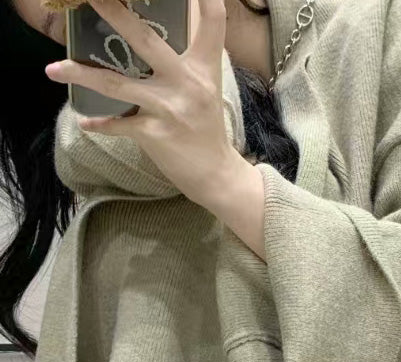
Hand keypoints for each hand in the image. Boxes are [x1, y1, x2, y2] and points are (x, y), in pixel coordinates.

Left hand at [45, 0, 234, 210]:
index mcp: (203, 67)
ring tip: (53, 68)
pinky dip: (99, 124)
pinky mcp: (154, 134)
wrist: (214, 173)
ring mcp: (168, 108)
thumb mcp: (205, 88)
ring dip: (80, 75)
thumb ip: (185, 60)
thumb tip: (149, 35)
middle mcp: (186, 82)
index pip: (212, 22)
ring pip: (116, 84)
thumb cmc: (206, 127)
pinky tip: (84, 121)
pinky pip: (118, 125)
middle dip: (114, 14)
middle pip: (146, 40)